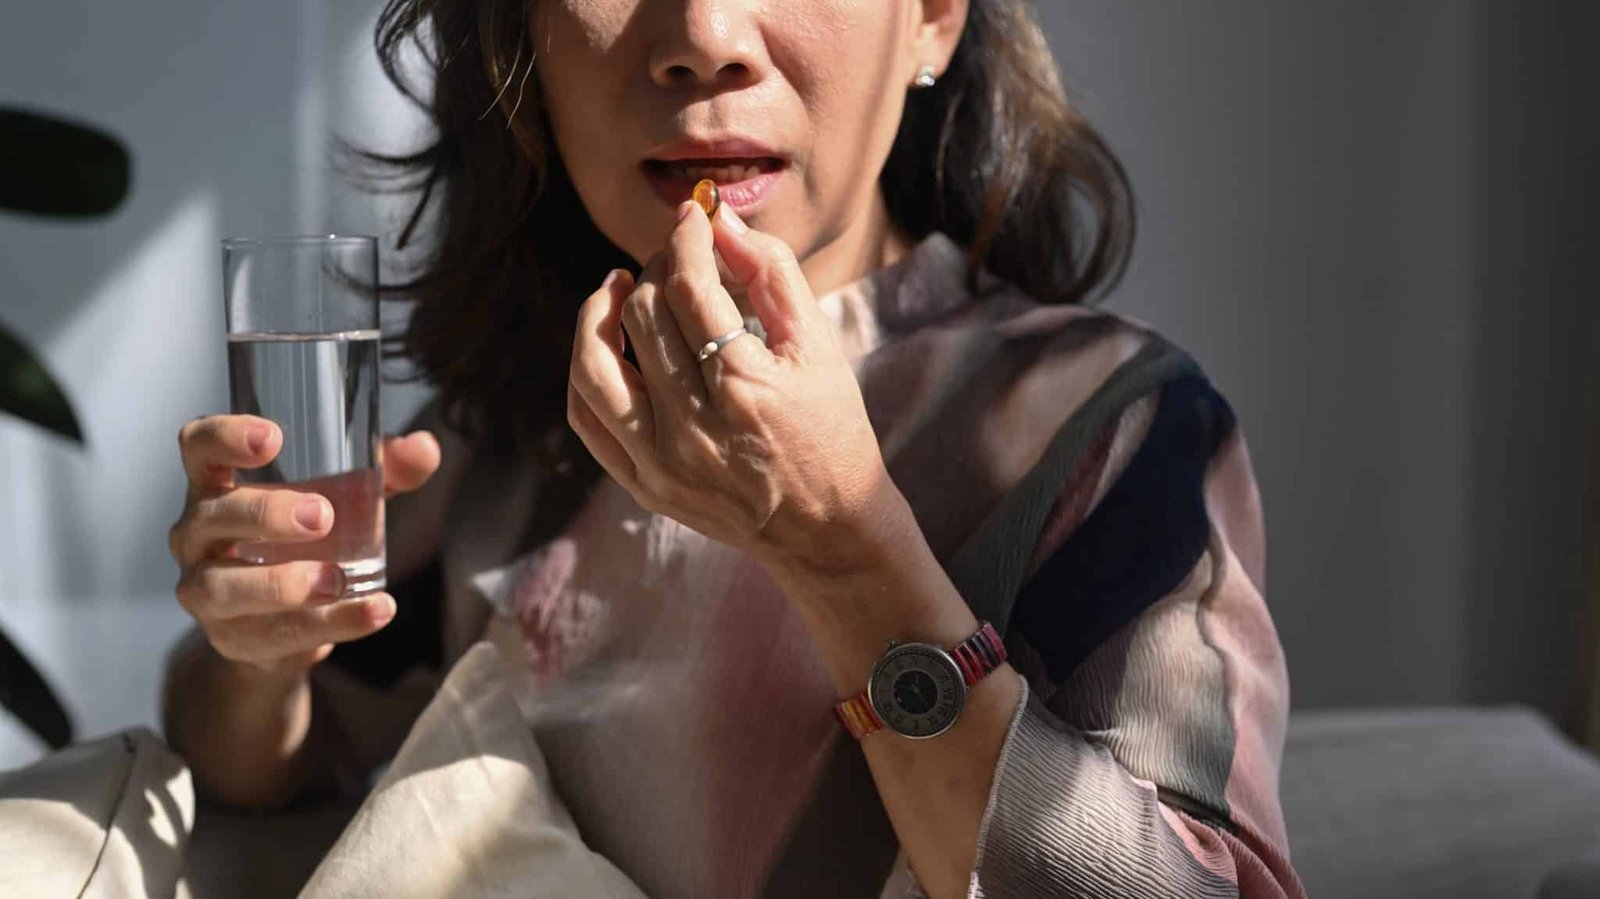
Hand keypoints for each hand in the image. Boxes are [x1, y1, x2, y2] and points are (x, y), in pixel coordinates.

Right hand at [168, 414, 440, 676]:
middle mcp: (198, 533)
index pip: (200, 446)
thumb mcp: (348, 495)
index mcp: (219, 483)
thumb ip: (386, 470)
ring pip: (222, 585)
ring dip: (280, 584)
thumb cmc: (308, 537)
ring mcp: (204, 588)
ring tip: (337, 581)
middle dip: (265, 513)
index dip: (225, 436)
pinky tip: (371, 611)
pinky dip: (326, 624)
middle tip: (321, 516)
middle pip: (212, 515)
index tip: (273, 439)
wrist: (284, 623)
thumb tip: (424, 448)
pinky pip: (269, 634)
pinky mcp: (231, 638)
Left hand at [567, 200, 896, 575]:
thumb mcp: (818, 346)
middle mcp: (697, 429)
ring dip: (598, 314)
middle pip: (644, 318)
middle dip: (655, 271)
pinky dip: (588, 370)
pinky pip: (587, 418)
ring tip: (616, 288)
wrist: (825, 529)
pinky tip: (606, 342)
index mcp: (747, 388)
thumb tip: (720, 218)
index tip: (691, 218)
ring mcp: (662, 462)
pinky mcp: (643, 485)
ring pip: (595, 367)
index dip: (686, 240)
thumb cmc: (830, 427)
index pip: (692, 290)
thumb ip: (772, 272)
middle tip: (673, 259)